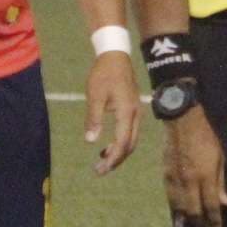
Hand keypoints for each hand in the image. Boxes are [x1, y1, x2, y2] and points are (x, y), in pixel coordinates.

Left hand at [83, 49, 140, 175]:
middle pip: (130, 145)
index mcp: (127, 112)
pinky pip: (130, 133)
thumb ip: (93, 118)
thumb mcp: (95, 95)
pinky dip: (120, 143)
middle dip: (116, 160)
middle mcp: (135, 115)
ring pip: (131, 140)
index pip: (122, 143)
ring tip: (102, 160)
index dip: (112, 158)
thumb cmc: (103, 74)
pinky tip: (106, 146)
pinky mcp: (133, 110)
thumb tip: (90, 140)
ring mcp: (136, 113)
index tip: (100, 169)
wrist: (115, 56)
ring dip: (118, 153)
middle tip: (99, 170)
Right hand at [163, 105, 226, 226]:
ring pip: (180, 207)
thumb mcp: (220, 158)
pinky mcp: (166, 175)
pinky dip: (177, 208)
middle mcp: (189, 181)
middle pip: (194, 211)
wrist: (182, 121)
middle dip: (201, 225)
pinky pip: (171, 197)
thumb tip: (226, 203)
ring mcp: (175, 179)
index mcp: (205, 176)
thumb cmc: (206, 137)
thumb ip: (221, 182)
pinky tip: (181, 212)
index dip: (215, 220)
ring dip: (188, 219)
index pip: (211, 205)